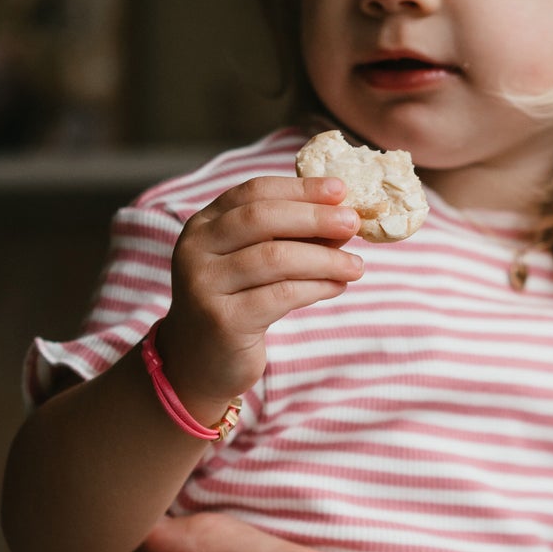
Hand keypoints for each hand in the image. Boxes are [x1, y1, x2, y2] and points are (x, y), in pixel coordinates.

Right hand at [160, 176, 363, 421]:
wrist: (198, 363)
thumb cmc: (235, 304)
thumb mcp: (254, 263)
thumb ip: (288, 239)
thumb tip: (342, 220)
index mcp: (204, 225)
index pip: (254, 192)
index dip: (299, 188)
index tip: (340, 190)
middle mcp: (196, 249)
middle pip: (261, 219)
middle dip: (313, 217)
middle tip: (353, 223)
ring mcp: (205, 285)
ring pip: (274, 258)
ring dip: (323, 258)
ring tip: (355, 265)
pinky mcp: (223, 321)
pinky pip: (280, 296)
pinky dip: (316, 288)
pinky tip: (337, 286)